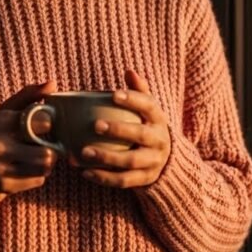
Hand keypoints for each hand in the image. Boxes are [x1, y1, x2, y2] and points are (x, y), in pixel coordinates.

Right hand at [0, 80, 58, 192]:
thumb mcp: (6, 110)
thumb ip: (29, 95)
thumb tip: (53, 83)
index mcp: (1, 122)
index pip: (43, 123)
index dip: (49, 124)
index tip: (45, 124)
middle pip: (47, 152)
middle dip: (51, 148)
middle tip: (46, 144)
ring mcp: (1, 169)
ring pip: (44, 168)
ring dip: (46, 163)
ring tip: (39, 156)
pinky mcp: (5, 186)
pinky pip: (38, 181)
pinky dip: (38, 175)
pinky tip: (28, 167)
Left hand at [80, 69, 170, 187]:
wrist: (167, 161)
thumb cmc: (148, 127)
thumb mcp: (148, 111)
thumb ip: (139, 91)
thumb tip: (129, 71)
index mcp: (159, 120)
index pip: (149, 106)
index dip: (133, 99)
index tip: (113, 94)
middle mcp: (159, 141)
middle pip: (141, 135)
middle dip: (119, 129)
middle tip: (95, 125)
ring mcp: (153, 162)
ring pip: (130, 161)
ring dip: (107, 157)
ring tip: (84, 151)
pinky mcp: (144, 180)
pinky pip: (123, 181)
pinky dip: (103, 177)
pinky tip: (85, 172)